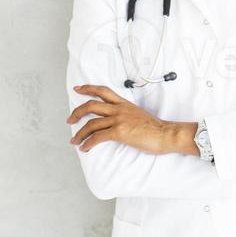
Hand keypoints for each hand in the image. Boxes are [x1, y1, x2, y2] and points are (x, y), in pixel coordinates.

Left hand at [67, 84, 194, 154]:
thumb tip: (117, 122)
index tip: (78, 88)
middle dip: (77, 112)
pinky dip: (88, 143)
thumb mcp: (138, 115)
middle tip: (70, 120)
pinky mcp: (119, 132)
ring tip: (74, 141)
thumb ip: (126, 115)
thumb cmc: (155, 128)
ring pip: (91, 123)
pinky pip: (97, 137)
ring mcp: (119, 120)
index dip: (88, 88)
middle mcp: (119, 109)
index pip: (103, 91)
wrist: (166, 134)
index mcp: (124, 104)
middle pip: (91, 105)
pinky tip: (84, 148)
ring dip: (80, 133)